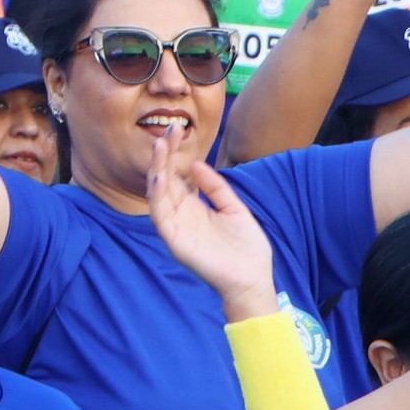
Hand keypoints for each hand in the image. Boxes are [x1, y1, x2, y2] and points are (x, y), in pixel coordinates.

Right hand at [143, 138, 284, 322]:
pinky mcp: (174, 240)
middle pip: (165, 179)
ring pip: (157, 193)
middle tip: (169, 130)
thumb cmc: (247, 248)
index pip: (177, 174)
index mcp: (193, 206)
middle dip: (165, 154)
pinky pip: (159, 215)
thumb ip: (216, 188)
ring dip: (156, 169)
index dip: (176, 153)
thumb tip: (196, 164)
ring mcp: (175, 227)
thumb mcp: (234, 209)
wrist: (253, 279)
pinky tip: (159, 177)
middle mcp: (180, 214)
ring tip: (160, 146)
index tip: (179, 129)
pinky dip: (156, 195)